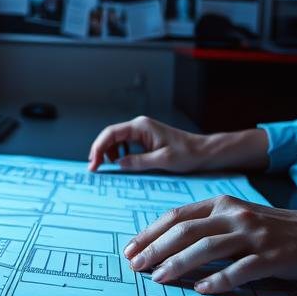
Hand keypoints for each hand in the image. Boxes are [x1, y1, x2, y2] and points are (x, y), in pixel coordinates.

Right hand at [87, 116, 268, 173]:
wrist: (203, 152)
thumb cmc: (186, 154)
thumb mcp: (162, 160)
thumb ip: (138, 161)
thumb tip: (118, 164)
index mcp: (140, 126)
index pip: (111, 134)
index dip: (98, 148)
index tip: (93, 165)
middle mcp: (138, 126)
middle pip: (110, 136)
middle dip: (100, 151)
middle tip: (95, 169)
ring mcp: (141, 132)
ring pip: (116, 140)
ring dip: (109, 153)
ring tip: (108, 167)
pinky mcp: (145, 139)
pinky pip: (125, 144)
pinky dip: (119, 154)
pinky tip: (121, 163)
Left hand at [122, 194, 296, 293]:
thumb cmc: (273, 229)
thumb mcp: (237, 217)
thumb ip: (207, 225)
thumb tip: (166, 245)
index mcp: (221, 203)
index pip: (176, 216)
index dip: (150, 233)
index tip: (130, 250)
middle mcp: (234, 215)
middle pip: (185, 231)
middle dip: (155, 249)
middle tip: (135, 267)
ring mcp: (253, 235)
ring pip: (207, 248)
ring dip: (178, 264)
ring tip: (158, 279)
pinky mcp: (271, 257)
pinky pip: (239, 270)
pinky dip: (218, 280)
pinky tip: (201, 290)